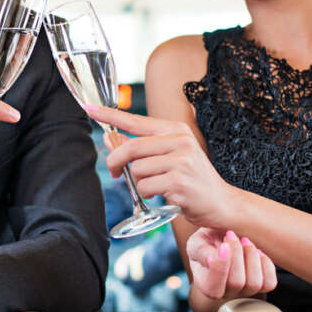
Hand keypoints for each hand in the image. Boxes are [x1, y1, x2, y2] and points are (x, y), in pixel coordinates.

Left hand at [85, 105, 235, 227]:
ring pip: (136, 170)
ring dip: (138, 183)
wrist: (222, 202)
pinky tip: (163, 195)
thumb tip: (110, 139)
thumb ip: (141, 148)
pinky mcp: (180, 183)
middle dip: (115, 161)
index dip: (110, 116)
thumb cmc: (192, 179)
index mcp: (176, 130)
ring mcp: (181, 162)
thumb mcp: (169, 157)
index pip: (136, 120)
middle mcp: (180, 142)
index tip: (89, 108)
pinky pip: (146, 188)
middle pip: (131, 148)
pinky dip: (147, 195)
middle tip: (113, 172)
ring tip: (155, 186)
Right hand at [186, 227, 276, 299]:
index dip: (220, 268)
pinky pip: (269, 283)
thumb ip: (200, 251)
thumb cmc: (207, 240)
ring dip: (251, 256)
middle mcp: (225, 293)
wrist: (223, 237)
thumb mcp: (197, 242)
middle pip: (236, 283)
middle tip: (231, 234)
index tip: (223, 245)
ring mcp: (244, 292)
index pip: (213, 288)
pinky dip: (265, 263)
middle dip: (236, 254)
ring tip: (244, 240)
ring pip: (254, 283)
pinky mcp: (261, 286)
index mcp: (205, 285)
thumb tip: (210, 260)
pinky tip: (256, 251)